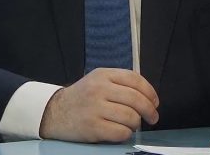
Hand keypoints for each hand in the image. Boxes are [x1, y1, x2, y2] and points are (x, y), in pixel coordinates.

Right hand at [39, 68, 159, 142]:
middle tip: (152, 118)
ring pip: (131, 117)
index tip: (155, 102)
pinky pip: (121, 132)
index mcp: (103, 75)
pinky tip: (120, 131)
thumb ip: (119, 83)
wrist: (55, 112)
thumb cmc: (81, 98)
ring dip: (136, 123)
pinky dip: (126, 134)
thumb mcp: (97, 81)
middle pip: (136, 100)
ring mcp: (95, 108)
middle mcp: (99, 89)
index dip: (150, 92)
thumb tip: (148, 96)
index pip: (135, 80)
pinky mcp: (93, 127)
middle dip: (149, 111)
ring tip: (131, 124)